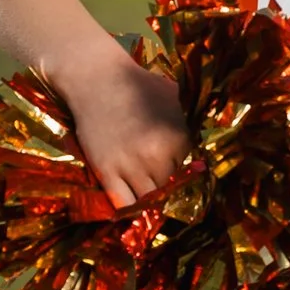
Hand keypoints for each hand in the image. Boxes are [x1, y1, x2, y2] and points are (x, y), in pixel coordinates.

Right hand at [59, 48, 186, 209]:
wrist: (97, 80)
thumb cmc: (137, 84)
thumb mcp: (172, 99)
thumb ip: (182, 125)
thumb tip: (191, 148)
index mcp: (177, 139)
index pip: (184, 169)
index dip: (175, 166)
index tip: (165, 162)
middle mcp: (156, 157)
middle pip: (167, 188)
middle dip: (163, 184)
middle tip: (153, 177)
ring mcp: (131, 167)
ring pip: (148, 200)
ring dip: (148, 201)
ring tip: (143, 193)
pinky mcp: (107, 172)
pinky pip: (123, 203)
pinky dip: (128, 209)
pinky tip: (130, 208)